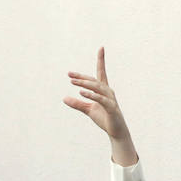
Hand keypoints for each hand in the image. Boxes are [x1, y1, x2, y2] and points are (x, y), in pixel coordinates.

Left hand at [64, 48, 137, 166]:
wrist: (116, 132)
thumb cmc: (104, 119)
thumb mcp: (88, 110)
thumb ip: (77, 104)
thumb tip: (64, 98)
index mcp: (103, 90)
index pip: (101, 72)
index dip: (101, 60)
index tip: (101, 48)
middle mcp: (108, 92)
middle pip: (94, 80)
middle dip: (82, 77)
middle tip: (69, 74)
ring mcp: (110, 99)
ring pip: (97, 88)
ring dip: (85, 84)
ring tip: (73, 82)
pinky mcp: (111, 108)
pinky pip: (100, 99)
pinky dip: (91, 95)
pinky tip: (82, 93)